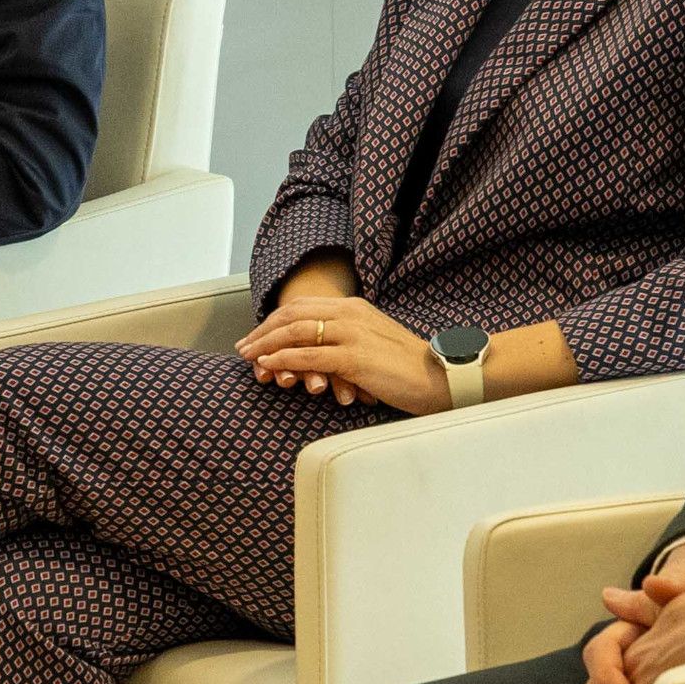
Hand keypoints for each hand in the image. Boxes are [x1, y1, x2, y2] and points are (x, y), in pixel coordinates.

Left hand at [231, 287, 449, 412]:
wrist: (441, 376)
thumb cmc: (410, 367)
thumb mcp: (375, 343)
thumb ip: (349, 340)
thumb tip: (322, 353)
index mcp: (354, 307)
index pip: (303, 307)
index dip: (274, 321)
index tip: (256, 336)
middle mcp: (350, 313)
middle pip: (292, 315)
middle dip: (263, 331)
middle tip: (243, 348)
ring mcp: (351, 334)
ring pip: (295, 333)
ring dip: (266, 346)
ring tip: (249, 359)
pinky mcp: (354, 357)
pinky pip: (308, 355)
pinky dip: (283, 360)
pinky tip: (269, 367)